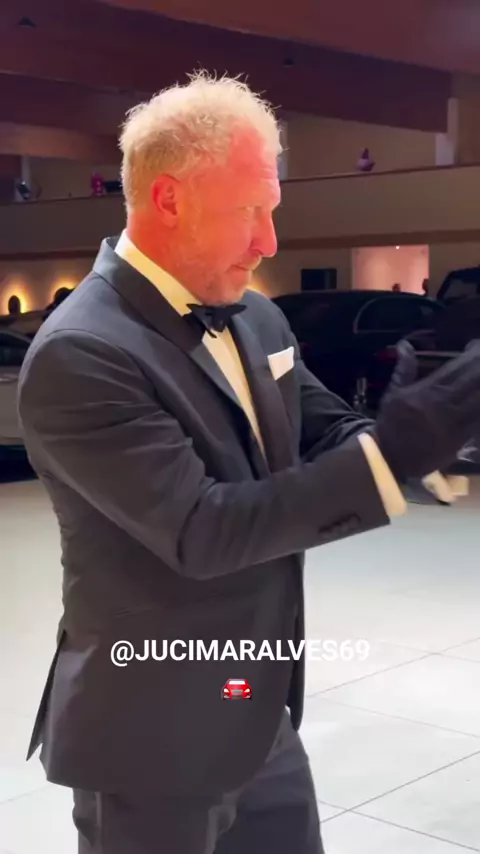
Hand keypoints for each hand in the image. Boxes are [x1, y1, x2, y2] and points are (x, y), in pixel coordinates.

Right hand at [375, 339, 479, 481]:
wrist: (390, 457)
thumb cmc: (391, 423)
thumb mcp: (394, 393)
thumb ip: (404, 368)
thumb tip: (404, 344)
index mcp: (429, 390)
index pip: (458, 366)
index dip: (472, 354)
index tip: (475, 345)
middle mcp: (445, 403)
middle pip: (474, 379)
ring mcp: (456, 421)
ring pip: (479, 398)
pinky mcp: (462, 438)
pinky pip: (478, 420)